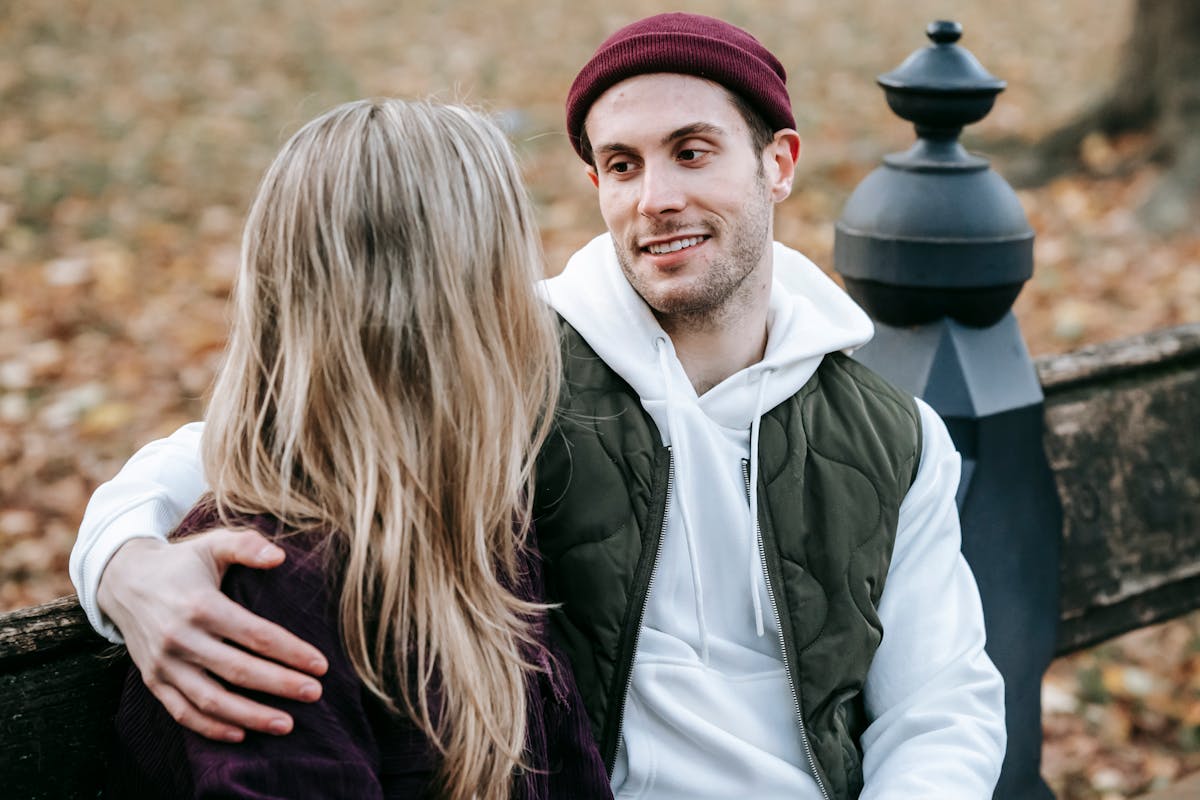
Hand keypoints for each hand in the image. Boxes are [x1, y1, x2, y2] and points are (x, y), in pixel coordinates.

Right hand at [97, 529, 328, 741]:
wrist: (123, 580)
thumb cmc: (181, 563)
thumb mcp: (212, 544)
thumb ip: (247, 546)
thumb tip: (280, 556)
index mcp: (201, 605)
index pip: (255, 635)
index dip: (291, 652)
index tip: (321, 666)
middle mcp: (181, 638)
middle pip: (239, 671)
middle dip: (281, 685)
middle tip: (315, 694)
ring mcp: (164, 663)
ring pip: (211, 700)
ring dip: (251, 716)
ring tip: (287, 724)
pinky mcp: (153, 680)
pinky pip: (182, 712)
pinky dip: (211, 728)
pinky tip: (241, 734)